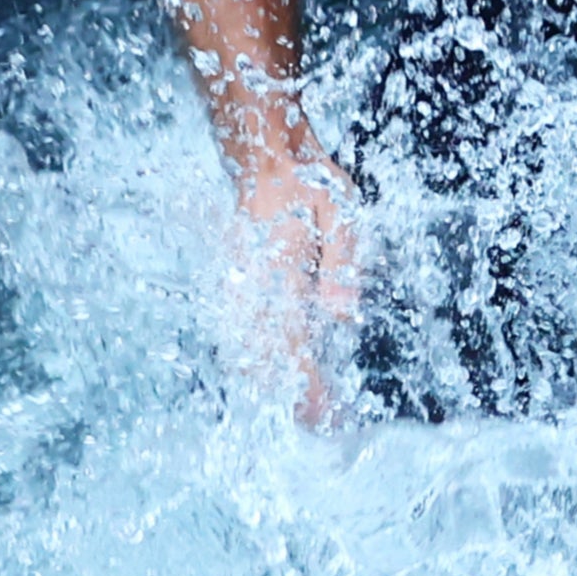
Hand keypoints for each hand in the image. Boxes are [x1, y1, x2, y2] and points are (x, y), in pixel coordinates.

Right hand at [234, 155, 362, 426]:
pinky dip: (250, 357)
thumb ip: (341, 266)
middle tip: (316, 424)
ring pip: (245, 348)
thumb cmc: (307, 178)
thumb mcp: (340, 211)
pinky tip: (263, 374)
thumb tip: (343, 320)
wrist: (263, 152)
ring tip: (297, 409)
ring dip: (268, 381)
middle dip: (289, 394)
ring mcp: (238, 283)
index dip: (307, 385)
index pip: (294, 345)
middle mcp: (253, 286)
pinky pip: (237, 328)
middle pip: (265, 357)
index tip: (323, 412)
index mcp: (281, 275)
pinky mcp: (233, 278)